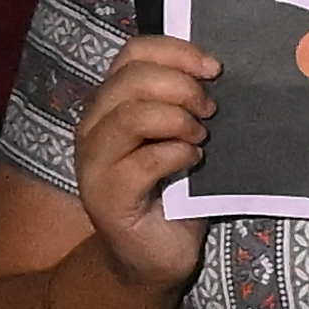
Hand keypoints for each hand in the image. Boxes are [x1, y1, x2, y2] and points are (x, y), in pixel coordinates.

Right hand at [69, 34, 218, 295]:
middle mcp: (93, 125)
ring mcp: (94, 161)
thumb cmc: (173, 191)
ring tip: (201, 136)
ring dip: (177, 120)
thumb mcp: (177, 136)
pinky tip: (194, 162)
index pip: (133, 53)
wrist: (154, 257)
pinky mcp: (107, 196)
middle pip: (131, 79)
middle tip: (211, 108)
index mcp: (110, 101)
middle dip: (180, 86)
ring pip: (131, 116)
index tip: (214, 67)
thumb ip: (181, 102)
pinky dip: (177, 154)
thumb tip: (216, 71)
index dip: (175, 52)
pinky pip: (144, 161)